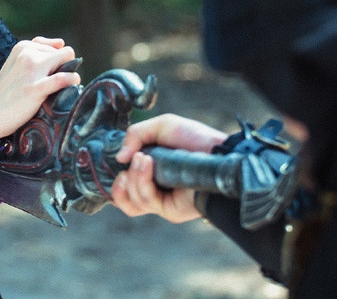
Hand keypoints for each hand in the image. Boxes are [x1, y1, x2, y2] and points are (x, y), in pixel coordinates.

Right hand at [0, 37, 80, 139]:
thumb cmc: (8, 89)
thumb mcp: (16, 62)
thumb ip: (38, 49)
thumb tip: (61, 42)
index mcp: (23, 46)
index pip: (57, 48)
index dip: (60, 64)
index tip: (52, 77)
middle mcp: (27, 54)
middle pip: (65, 54)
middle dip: (66, 68)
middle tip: (56, 85)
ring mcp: (31, 70)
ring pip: (67, 60)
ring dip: (71, 74)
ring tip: (64, 87)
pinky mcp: (34, 88)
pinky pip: (62, 78)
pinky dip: (71, 80)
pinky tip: (71, 85)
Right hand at [111, 113, 226, 222]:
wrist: (217, 151)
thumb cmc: (195, 139)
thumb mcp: (161, 126)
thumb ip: (135, 135)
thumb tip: (119, 158)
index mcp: (151, 175)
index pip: (125, 190)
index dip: (118, 182)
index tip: (121, 162)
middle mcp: (156, 191)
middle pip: (124, 200)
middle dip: (121, 182)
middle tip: (133, 160)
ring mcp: (163, 202)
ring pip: (133, 203)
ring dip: (133, 177)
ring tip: (144, 159)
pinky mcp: (171, 210)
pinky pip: (147, 201)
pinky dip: (142, 182)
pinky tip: (148, 165)